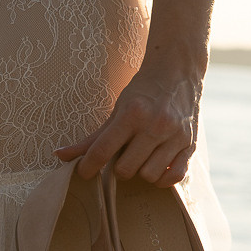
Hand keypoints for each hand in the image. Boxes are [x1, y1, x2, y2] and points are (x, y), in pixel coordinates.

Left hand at [55, 55, 204, 182]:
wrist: (177, 71)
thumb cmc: (142, 91)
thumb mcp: (116, 110)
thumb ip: (91, 138)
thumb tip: (59, 156)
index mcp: (132, 113)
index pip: (103, 151)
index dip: (88, 167)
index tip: (85, 172)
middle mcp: (155, 124)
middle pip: (126, 169)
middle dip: (118, 168)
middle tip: (121, 157)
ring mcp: (175, 135)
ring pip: (149, 175)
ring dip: (141, 172)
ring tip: (140, 158)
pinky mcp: (190, 144)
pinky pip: (174, 176)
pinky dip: (163, 179)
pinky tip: (156, 167)